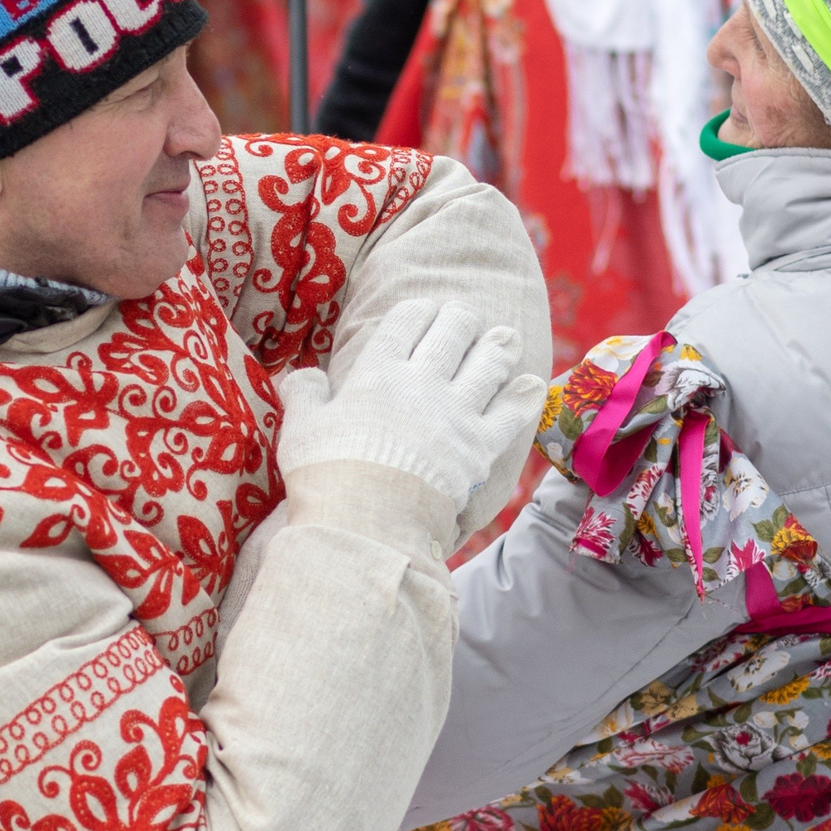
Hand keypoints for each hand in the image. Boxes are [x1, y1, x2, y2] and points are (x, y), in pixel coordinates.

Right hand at [278, 298, 537, 508]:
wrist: (368, 521)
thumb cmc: (326, 474)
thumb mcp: (299, 428)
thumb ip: (303, 393)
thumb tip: (302, 374)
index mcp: (378, 371)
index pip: (407, 320)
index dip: (419, 309)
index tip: (424, 310)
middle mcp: (423, 382)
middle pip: (454, 331)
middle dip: (462, 319)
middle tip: (465, 319)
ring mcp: (458, 413)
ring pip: (490, 363)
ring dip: (499, 347)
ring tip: (505, 338)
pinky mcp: (481, 447)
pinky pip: (514, 413)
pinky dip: (525, 396)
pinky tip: (531, 383)